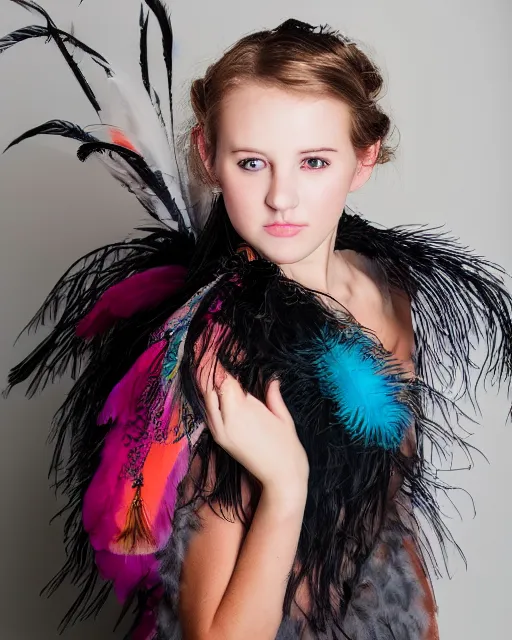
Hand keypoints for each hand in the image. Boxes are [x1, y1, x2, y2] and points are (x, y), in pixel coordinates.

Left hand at [197, 354, 308, 497]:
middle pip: (210, 388)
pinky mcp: (220, 440)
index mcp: (242, 410)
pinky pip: (208, 414)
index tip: (215, 347)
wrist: (281, 480)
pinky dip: (208, 399)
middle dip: (208, 369)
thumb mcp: (283, 417)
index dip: (219, 362)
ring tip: (204, 364)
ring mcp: (220, 431)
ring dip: (205, 383)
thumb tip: (272, 378)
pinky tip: (210, 389)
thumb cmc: (288, 448)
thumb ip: (273, 396)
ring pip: (206, 400)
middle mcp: (226, 420)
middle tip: (205, 350)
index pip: (224, 379)